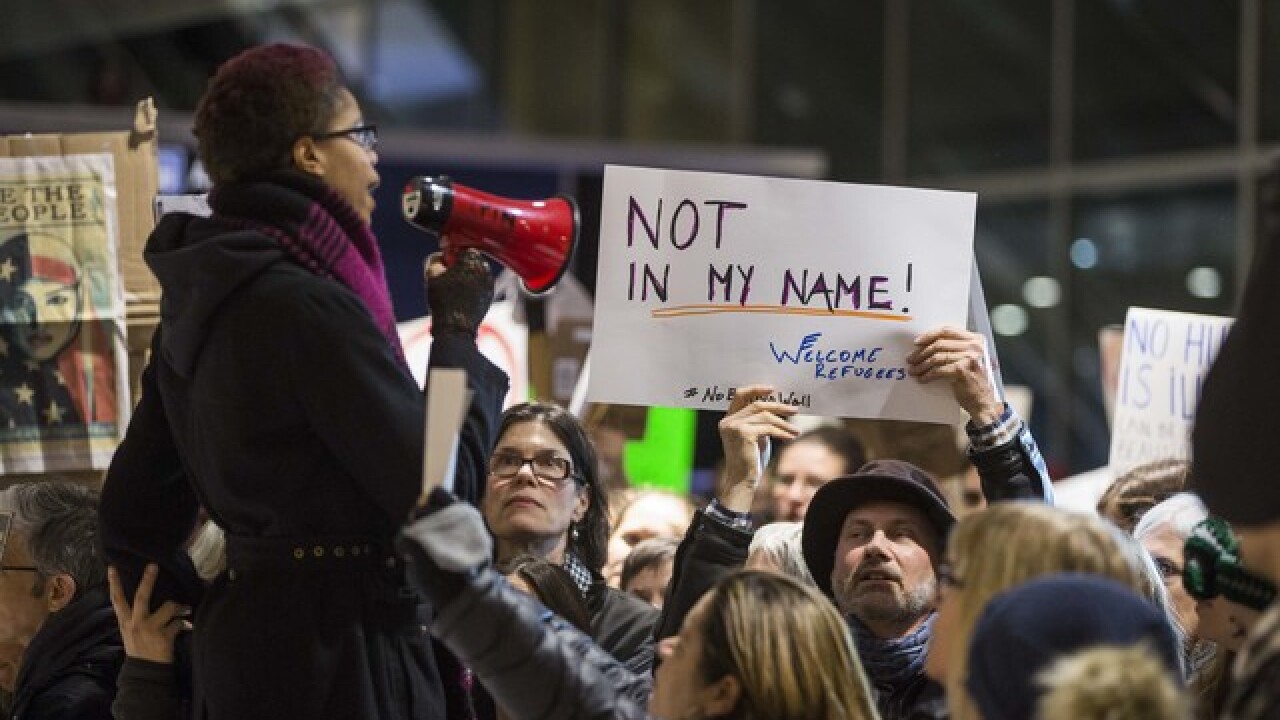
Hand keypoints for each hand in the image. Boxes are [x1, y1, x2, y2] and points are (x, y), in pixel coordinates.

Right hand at [108, 564, 188, 663]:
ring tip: (184, 609)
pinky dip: (184, 624)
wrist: (145, 672)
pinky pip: (179, 623)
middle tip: (153, 565)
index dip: (114, 584)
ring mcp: (150, 629)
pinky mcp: (164, 636)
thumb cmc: (140, 649)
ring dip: (179, 607)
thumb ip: (135, 617)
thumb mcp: (130, 633)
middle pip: (142, 597)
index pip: (117, 600)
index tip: (112, 568)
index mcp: (125, 622)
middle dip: (148, 580)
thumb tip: (149, 600)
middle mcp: (135, 623)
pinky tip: (185, 628)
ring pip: (168, 606)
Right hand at [425, 248, 493, 338]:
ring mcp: (490, 282)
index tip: (444, 263)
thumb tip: (441, 256)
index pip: (461, 248)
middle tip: (447, 277)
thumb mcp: (431, 274)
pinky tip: (461, 297)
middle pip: (470, 260)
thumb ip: (435, 258)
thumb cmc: (443, 300)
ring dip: (466, 276)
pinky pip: (480, 284)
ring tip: (453, 289)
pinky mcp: (490, 294)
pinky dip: (472, 287)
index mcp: (471, 259)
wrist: (456, 326)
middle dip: (459, 265)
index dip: (451, 254)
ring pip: (475, 272)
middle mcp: (485, 268)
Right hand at [717, 385, 799, 511]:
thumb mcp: (756, 436)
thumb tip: (778, 408)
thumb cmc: (751, 460)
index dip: (756, 389)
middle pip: (757, 404)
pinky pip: (768, 428)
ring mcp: (734, 427)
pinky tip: (791, 437)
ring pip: (765, 416)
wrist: (743, 480)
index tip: (773, 390)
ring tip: (796, 431)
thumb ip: (760, 421)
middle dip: (778, 406)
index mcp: (728, 419)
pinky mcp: (743, 434)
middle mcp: (728, 421)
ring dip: (784, 423)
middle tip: (794, 410)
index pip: (740, 395)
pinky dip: (782, 432)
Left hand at [906, 326, 1003, 424]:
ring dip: (922, 365)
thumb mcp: (967, 359)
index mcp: (975, 340)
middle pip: (939, 344)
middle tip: (911, 359)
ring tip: (914, 370)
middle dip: (921, 352)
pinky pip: (938, 370)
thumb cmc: (973, 380)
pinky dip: (928, 375)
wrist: (984, 401)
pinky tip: (922, 378)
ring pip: (936, 357)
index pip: (947, 330)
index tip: (917, 342)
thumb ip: (954, 349)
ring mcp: (969, 358)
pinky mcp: (962, 370)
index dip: (929, 335)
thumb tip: (926, 345)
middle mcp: (974, 346)